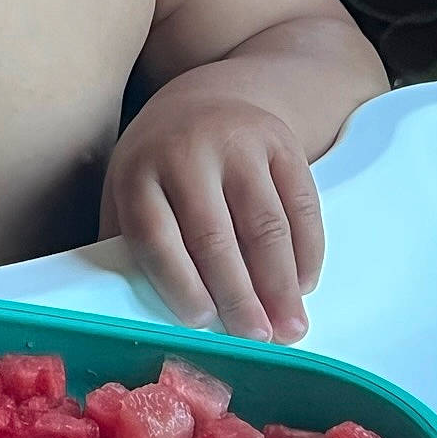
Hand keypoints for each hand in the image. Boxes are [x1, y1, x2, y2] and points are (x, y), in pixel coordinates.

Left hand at [100, 87, 324, 341]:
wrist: (207, 99)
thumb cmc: (162, 167)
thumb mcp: (129, 191)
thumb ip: (130, 244)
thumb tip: (137, 314)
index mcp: (138, 171)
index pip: (155, 233)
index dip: (178, 281)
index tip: (201, 322)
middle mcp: (187, 151)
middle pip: (214, 234)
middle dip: (237, 294)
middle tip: (256, 339)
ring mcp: (238, 143)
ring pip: (265, 224)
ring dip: (280, 283)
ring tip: (289, 328)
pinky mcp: (281, 143)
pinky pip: (301, 205)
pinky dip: (307, 251)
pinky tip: (304, 285)